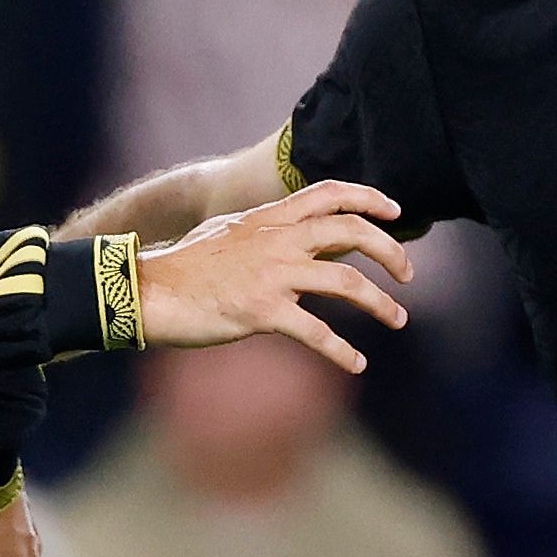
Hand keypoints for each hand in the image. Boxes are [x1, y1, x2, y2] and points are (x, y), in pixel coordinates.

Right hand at [134, 179, 413, 371]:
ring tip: (398, 319)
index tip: (396, 211)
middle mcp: (277, 240)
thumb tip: (292, 229)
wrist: (149, 291)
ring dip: (380, 303)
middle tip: (407, 274)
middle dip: (390, 250)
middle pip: (351, 231)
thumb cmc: (184, 266)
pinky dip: (342, 351)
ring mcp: (272, 275)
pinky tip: (357, 363)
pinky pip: (316, 332)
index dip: (368, 198)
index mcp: (270, 218)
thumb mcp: (228, 231)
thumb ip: (264, 228)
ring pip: (345, 282)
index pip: (329, 193)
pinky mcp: (262, 312)